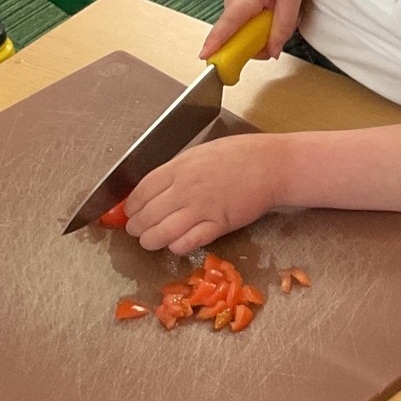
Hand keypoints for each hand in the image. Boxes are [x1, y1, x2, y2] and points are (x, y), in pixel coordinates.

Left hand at [124, 134, 281, 253]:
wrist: (270, 165)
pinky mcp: (219, 224)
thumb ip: (176, 170)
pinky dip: (177, 247)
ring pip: (162, 232)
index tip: (129, 213)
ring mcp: (201, 208)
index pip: (142, 192)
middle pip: (148, 215)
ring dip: (151, 241)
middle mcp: (185, 189)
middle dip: (137, 228)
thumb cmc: (239, 155)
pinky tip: (175, 245)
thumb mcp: (199, 153)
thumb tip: (156, 187)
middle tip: (137, 232)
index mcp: (178, 168)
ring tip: (150, 242)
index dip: (131, 207)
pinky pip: (189, 242)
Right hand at [202, 0, 303, 60]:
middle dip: (258, 39)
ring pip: (244, 23)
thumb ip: (282, 26)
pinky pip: (246, 12)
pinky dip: (260, 14)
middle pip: (237, 32)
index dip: (216, 43)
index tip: (205, 57)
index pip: (227, 25)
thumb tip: (272, 51)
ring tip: (281, 6)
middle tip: (280, 28)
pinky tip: (275, 1)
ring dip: (262, 24)